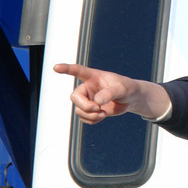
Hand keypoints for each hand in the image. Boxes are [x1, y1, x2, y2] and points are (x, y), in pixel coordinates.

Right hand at [53, 63, 170, 123]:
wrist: (131, 99)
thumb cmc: (127, 88)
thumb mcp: (122, 88)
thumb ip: (109, 93)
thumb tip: (97, 102)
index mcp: (93, 76)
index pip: (77, 71)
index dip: (66, 69)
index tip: (56, 67)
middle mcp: (87, 87)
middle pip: (75, 97)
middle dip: (85, 106)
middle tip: (97, 108)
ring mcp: (88, 99)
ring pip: (79, 110)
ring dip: (90, 115)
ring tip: (103, 113)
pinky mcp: (91, 110)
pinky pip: (84, 118)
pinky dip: (92, 120)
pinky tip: (102, 116)